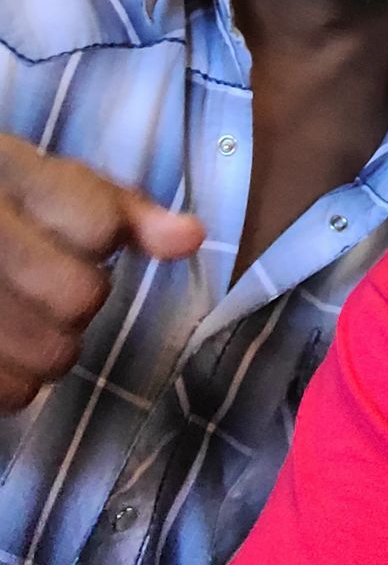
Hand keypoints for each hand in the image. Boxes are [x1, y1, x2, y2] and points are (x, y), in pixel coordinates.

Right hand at [0, 134, 204, 409]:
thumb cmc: (4, 206)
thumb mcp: (57, 186)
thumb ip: (126, 211)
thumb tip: (192, 238)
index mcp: (9, 172)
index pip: (100, 226)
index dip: (99, 238)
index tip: (73, 235)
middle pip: (80, 298)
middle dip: (77, 300)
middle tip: (47, 287)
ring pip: (50, 356)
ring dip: (49, 348)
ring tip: (24, 320)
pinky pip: (10, 392)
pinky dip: (12, 381)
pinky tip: (1, 348)